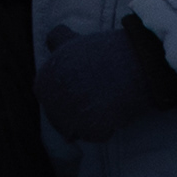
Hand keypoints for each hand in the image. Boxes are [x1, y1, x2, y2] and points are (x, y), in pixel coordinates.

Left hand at [35, 18, 176, 140]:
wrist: (134, 59)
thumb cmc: (105, 51)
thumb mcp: (73, 40)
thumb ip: (57, 41)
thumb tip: (52, 41)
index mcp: (42, 81)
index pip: (49, 101)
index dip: (69, 96)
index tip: (85, 88)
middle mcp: (50, 100)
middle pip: (62, 120)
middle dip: (80, 112)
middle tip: (99, 95)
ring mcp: (69, 116)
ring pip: (78, 130)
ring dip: (93, 121)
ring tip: (106, 100)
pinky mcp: (90, 128)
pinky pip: (97, 136)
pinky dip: (108, 128)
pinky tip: (115, 109)